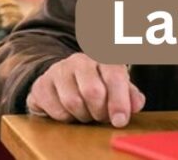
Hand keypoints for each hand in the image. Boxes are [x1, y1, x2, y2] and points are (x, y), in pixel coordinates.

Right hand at [26, 53, 144, 126]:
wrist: (62, 81)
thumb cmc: (96, 85)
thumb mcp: (116, 88)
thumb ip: (130, 95)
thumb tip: (136, 105)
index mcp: (103, 58)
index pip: (114, 76)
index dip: (119, 101)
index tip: (120, 120)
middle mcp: (80, 60)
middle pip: (93, 91)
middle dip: (100, 111)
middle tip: (102, 116)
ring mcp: (58, 70)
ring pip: (73, 102)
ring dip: (83, 115)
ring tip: (86, 113)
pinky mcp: (41, 85)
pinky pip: (56, 110)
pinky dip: (66, 118)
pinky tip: (70, 112)